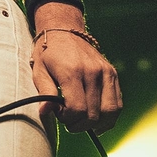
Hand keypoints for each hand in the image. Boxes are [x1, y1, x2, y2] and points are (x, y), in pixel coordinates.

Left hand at [29, 2, 122, 133]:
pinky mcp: (113, 74)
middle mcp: (92, 72)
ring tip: (83, 121)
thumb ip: (44, 93)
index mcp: (72, 72)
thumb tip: (45, 112)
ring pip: (109, 112)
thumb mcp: (39, 71)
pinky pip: (117, 104)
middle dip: (79, 124)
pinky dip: (109, 118)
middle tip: (68, 119)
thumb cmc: (48, 54)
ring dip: (96, 125)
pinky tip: (97, 121)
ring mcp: (106, 72)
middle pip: (93, 114)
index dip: (67, 119)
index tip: (59, 114)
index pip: (77, 109)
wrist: (64, 31)